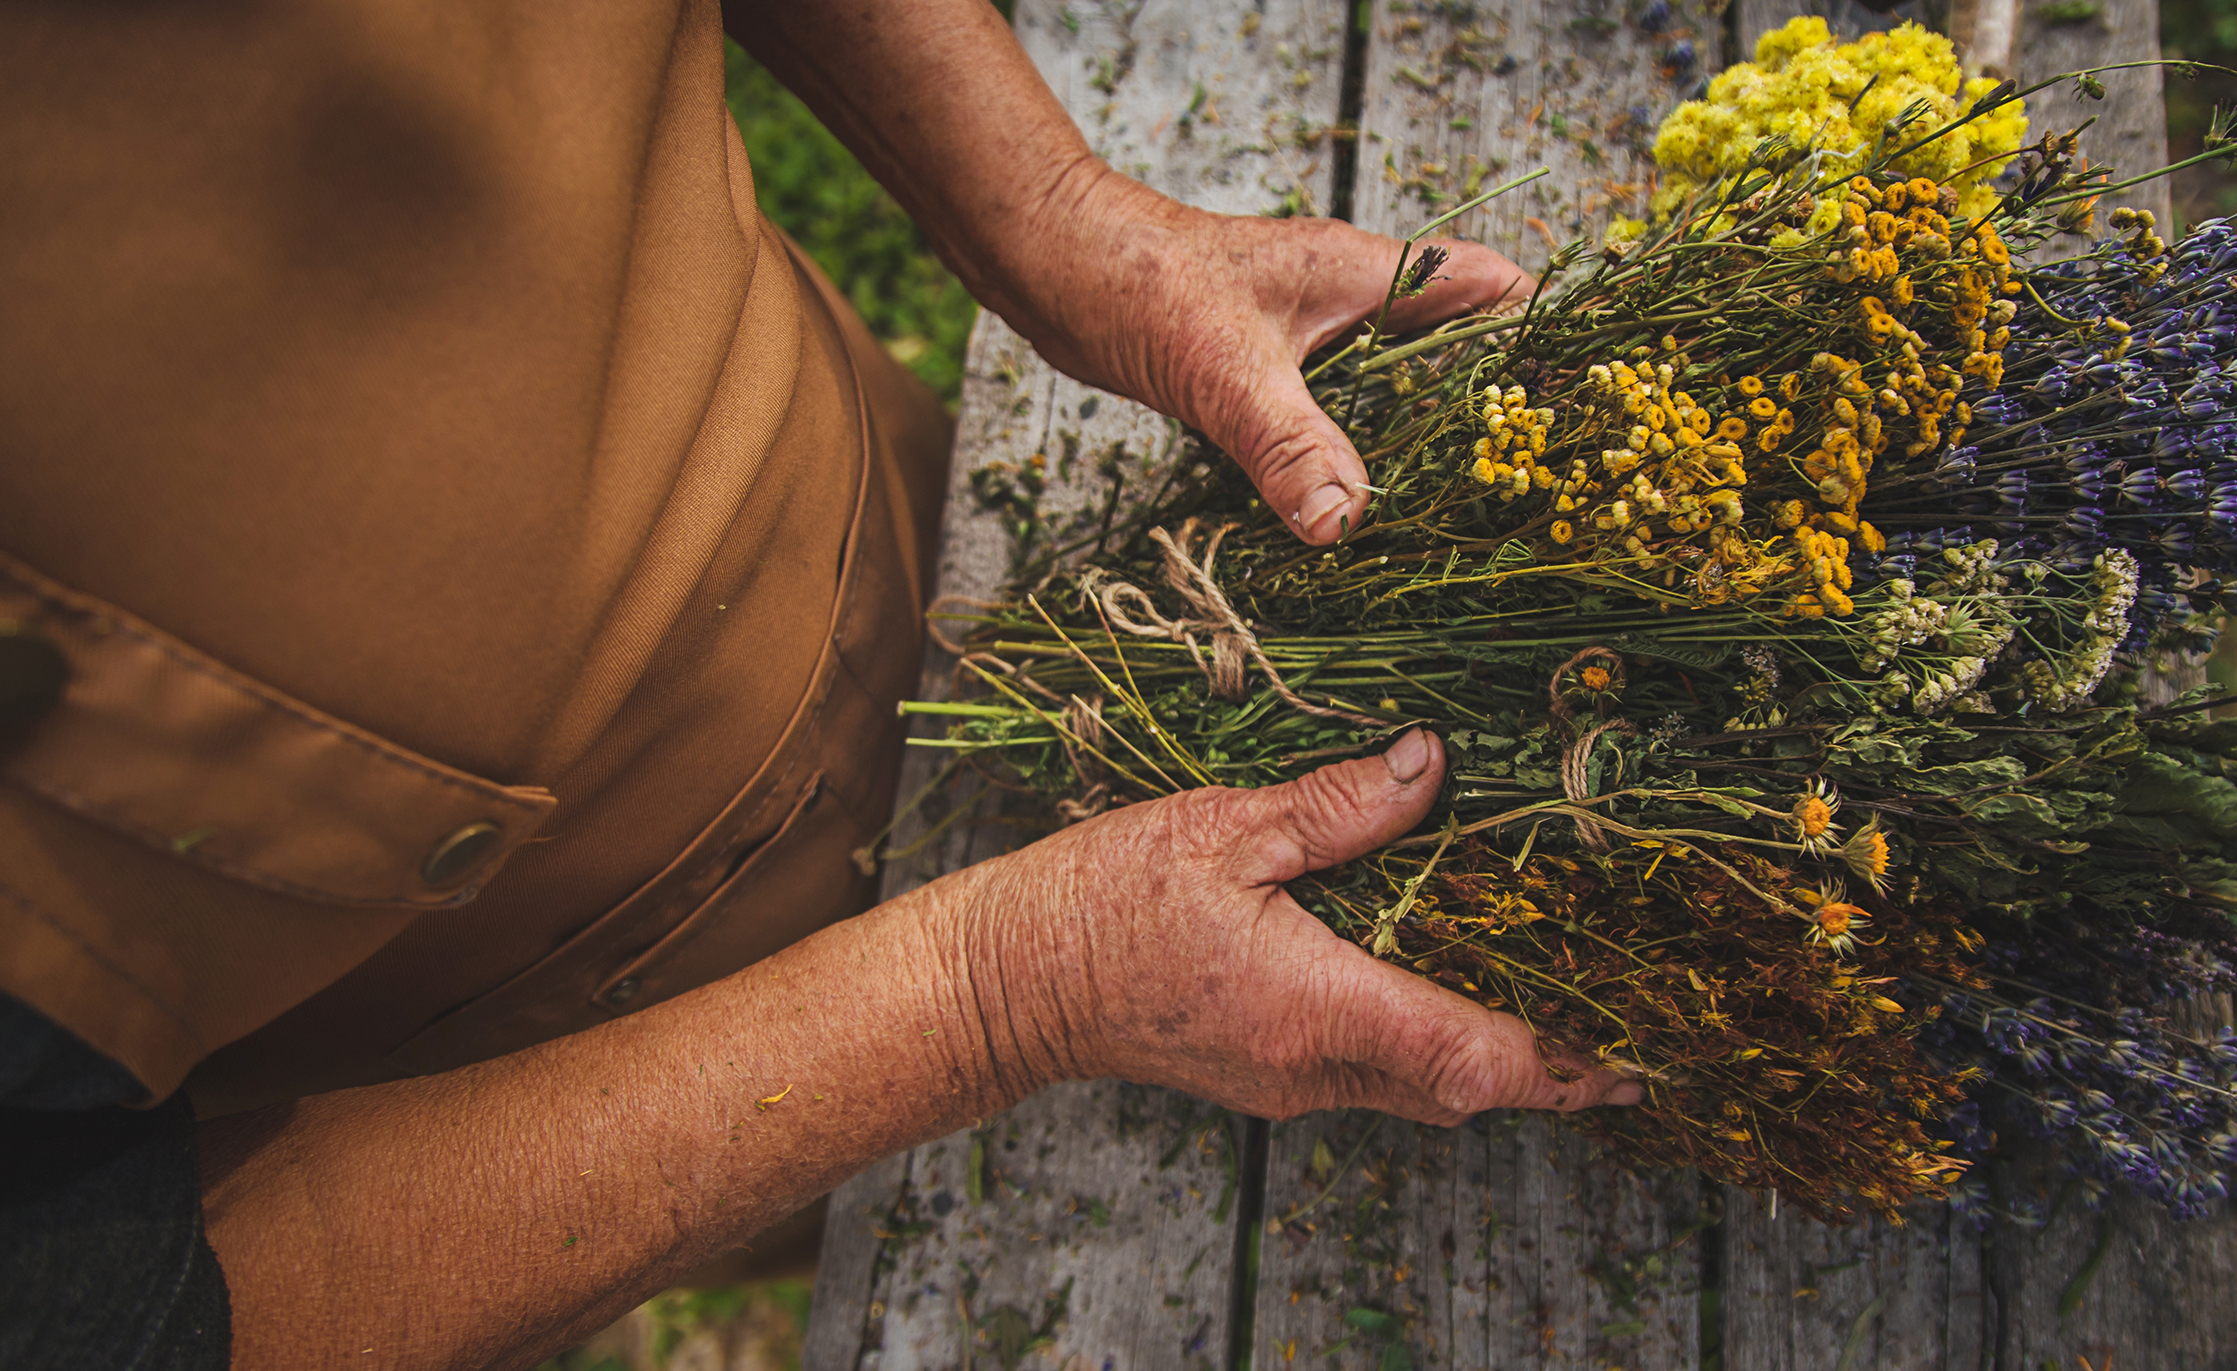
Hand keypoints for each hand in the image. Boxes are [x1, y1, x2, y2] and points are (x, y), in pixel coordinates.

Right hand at [948, 729, 1638, 1122]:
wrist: (1009, 982)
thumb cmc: (1101, 904)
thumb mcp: (1222, 827)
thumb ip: (1339, 805)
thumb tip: (1431, 766)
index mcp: (1315, 1008)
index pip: (1468, 1056)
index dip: (1558, 1062)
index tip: (1629, 1059)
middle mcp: (1313, 1067)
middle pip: (1460, 1088)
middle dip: (1544, 1067)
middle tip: (1617, 1024)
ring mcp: (1287, 1082)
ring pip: (1418, 1089)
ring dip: (1485, 1059)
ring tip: (1546, 1003)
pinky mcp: (1263, 1075)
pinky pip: (1370, 1075)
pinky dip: (1422, 1046)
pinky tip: (1434, 987)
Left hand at [984, 165, 1530, 544]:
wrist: (1050, 261)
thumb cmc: (1137, 282)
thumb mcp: (1226, 373)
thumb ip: (1291, 446)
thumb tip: (1349, 524)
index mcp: (1366, 273)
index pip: (1492, 289)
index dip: (1543, 338)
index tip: (1576, 408)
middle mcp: (1349, 297)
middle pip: (1455, 346)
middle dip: (1491, 409)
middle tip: (1529, 487)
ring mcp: (1308, 330)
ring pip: (1394, 382)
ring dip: (1420, 438)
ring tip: (1461, 514)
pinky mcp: (1266, 362)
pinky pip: (1337, 407)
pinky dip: (1355, 451)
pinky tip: (1358, 507)